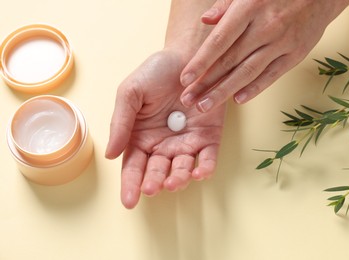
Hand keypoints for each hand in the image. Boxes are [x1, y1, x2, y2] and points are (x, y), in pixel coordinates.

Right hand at [106, 50, 224, 208]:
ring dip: (178, 178)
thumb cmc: (155, 72)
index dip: (130, 184)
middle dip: (154, 182)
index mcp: (141, 137)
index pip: (134, 166)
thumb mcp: (130, 93)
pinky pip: (208, 157)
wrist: (187, 56)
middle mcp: (163, 144)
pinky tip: (198, 171)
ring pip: (182, 169)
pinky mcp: (209, 136)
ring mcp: (187, 142)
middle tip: (153, 188)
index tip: (129, 201)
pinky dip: (205, 167)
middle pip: (157, 171)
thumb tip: (110, 154)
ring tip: (173, 181)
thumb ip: (120, 123)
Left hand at [179, 0, 348, 111]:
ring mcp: (282, 43)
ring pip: (247, 72)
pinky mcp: (295, 55)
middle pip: (230, 61)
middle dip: (206, 83)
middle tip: (188, 99)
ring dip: (224, 91)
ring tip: (205, 105)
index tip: (185, 79)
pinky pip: (271, 75)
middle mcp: (265, 27)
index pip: (219, 40)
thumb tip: (205, 20)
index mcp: (250, 8)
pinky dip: (254, 89)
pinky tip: (237, 100)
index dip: (201, 61)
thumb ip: (226, 5)